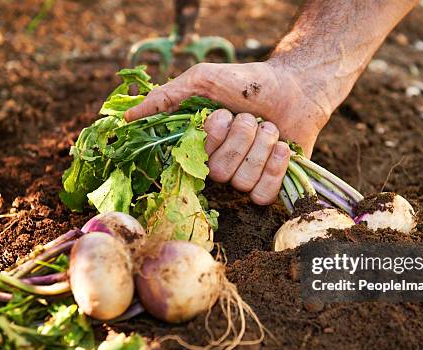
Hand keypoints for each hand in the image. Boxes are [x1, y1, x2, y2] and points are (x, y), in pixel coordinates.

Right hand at [124, 61, 331, 204]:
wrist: (295, 87)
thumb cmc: (246, 82)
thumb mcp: (202, 79)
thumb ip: (167, 98)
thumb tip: (127, 117)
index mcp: (198, 145)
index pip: (191, 160)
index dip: (212, 138)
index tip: (223, 113)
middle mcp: (217, 165)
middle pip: (220, 172)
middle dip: (242, 137)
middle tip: (252, 117)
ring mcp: (242, 179)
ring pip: (243, 182)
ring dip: (261, 147)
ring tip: (270, 127)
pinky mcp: (267, 187)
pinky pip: (262, 195)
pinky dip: (275, 167)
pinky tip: (282, 147)